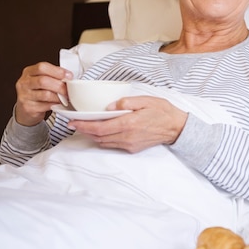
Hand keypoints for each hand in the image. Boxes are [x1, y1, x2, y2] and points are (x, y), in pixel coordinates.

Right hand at [15, 62, 72, 125]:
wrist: (25, 109)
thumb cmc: (37, 92)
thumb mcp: (41, 79)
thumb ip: (53, 76)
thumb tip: (69, 77)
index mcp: (29, 72)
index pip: (42, 67)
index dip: (58, 71)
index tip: (69, 76)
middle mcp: (24, 83)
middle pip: (43, 81)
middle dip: (60, 86)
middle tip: (68, 90)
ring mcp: (24, 96)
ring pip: (46, 94)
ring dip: (59, 97)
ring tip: (65, 98)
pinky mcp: (28, 108)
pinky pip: (46, 106)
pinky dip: (55, 105)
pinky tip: (58, 104)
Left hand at [68, 96, 188, 152]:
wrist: (175, 128)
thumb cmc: (162, 111)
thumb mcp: (146, 100)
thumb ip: (126, 102)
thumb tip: (108, 106)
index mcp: (129, 123)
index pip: (99, 128)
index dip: (84, 126)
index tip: (73, 122)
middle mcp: (127, 136)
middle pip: (98, 137)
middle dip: (84, 131)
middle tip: (74, 124)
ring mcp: (129, 144)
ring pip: (104, 142)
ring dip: (93, 135)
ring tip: (86, 127)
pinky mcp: (132, 148)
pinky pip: (113, 145)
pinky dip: (103, 139)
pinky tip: (102, 132)